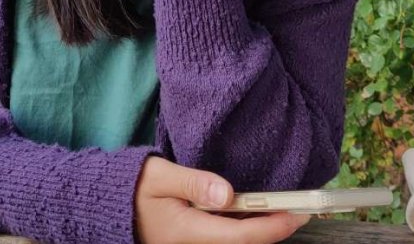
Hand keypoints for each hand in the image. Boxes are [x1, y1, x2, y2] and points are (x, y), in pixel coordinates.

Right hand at [135, 156, 309, 243]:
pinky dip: (244, 230)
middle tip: (302, 210)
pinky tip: (256, 216)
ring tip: (286, 211)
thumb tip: (227, 192)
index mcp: (187, 233)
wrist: (111, 207)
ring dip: (261, 232)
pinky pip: (225, 241)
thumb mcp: (159, 176)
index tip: (296, 213)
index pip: (239, 236)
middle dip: (274, 231)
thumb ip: (193, 183)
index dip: (271, 227)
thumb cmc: (134, 187)